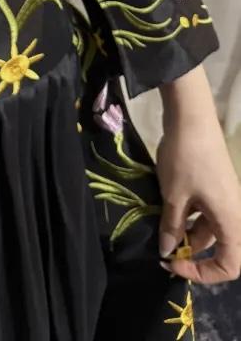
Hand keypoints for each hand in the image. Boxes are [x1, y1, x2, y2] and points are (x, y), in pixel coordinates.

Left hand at [155, 63, 240, 283]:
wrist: (191, 117)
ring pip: (207, 228)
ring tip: (158, 226)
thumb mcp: (174, 196)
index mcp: (231, 222)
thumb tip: (167, 252)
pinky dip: (186, 214)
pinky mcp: (213, 186)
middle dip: (190, 252)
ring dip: (185, 231)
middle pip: (218, 248)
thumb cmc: (185, 160)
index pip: (230, 266)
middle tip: (161, 248)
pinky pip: (203, 211)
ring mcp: (224, 198)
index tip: (174, 263)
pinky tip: (164, 209)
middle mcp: (233, 214)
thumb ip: (172, 227)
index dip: (203, 273)